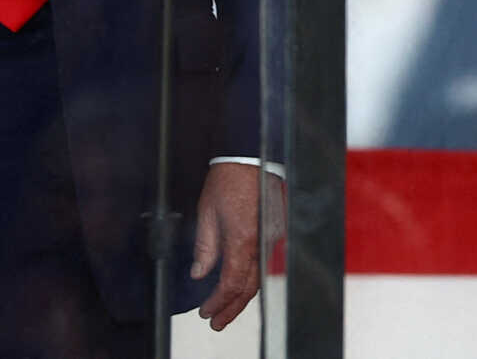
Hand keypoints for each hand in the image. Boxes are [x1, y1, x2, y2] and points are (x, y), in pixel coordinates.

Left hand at [191, 161, 280, 330]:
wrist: (252, 155)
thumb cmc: (229, 179)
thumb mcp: (207, 213)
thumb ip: (205, 247)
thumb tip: (200, 273)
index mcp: (243, 239)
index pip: (231, 284)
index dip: (217, 302)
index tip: (205, 312)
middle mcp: (262, 242)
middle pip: (249, 288)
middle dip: (232, 308)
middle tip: (216, 321)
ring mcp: (273, 236)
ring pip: (259, 276)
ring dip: (242, 296)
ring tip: (227, 308)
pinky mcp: (276, 230)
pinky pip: (264, 261)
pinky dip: (251, 278)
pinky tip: (241, 283)